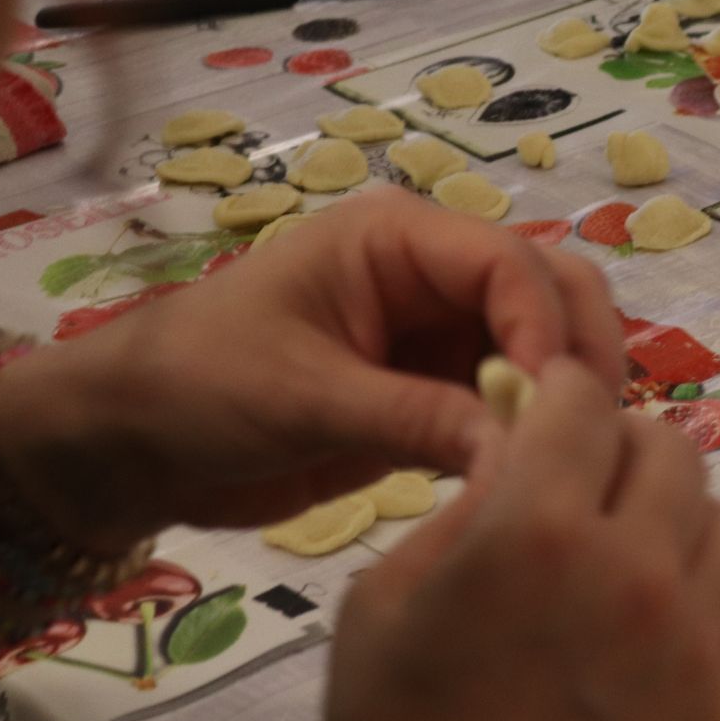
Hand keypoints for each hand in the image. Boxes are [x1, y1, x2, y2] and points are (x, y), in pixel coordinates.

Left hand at [0, 188, 625, 556]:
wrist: (130, 447)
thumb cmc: (197, 387)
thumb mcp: (303, 397)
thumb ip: (415, 418)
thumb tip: (521, 452)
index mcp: (397, 239)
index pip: (510, 263)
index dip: (545, 327)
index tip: (553, 406)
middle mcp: (434, 277)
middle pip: (552, 292)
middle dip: (579, 354)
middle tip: (589, 436)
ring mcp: (441, 337)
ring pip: (546, 350)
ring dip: (566, 399)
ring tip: (569, 463)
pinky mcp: (438, 396)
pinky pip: (513, 407)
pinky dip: (533, 437)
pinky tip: (538, 481)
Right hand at [314, 358, 719, 720]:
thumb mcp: (386, 591)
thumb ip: (466, 502)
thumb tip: (524, 446)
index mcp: (537, 530)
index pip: (584, 401)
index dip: (560, 391)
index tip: (548, 404)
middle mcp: (632, 568)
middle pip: (671, 447)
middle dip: (622, 443)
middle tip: (586, 475)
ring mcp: (690, 636)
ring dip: (676, 513)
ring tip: (628, 544)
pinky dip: (715, 590)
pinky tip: (666, 609)